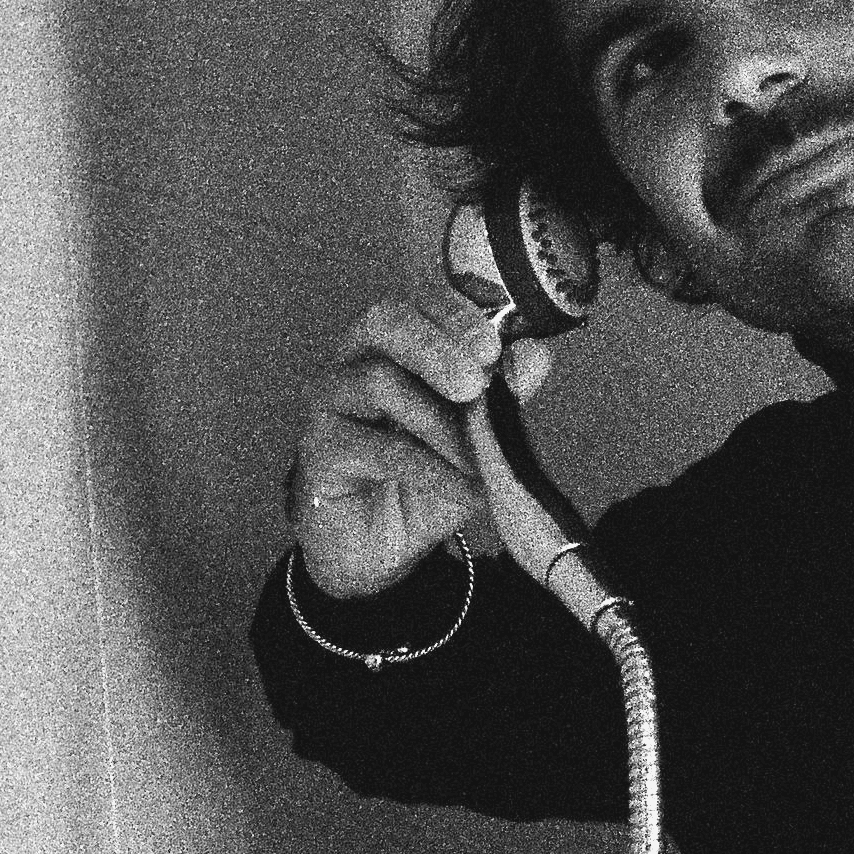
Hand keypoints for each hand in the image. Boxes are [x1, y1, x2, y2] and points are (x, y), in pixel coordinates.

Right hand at [288, 298, 513, 599]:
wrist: (382, 550)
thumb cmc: (425, 482)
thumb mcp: (477, 440)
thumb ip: (504, 396)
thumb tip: (535, 354)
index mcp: (395, 346)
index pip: (418, 303)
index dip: (455, 315)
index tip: (492, 346)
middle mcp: (355, 361)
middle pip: (385, 321)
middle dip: (437, 346)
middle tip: (475, 384)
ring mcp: (330, 401)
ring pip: (378, 381)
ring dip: (440, 422)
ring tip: (478, 460)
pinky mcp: (318, 448)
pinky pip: (377, 448)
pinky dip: (430, 469)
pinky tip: (464, 490)